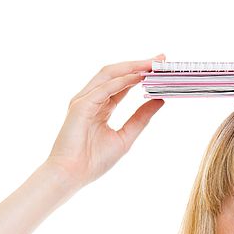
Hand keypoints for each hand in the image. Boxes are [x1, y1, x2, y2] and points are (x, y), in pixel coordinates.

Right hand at [46, 54, 165, 188]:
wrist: (72, 175)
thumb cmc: (94, 161)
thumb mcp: (126, 136)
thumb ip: (141, 118)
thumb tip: (160, 100)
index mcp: (101, 107)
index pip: (123, 84)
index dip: (141, 73)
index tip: (160, 66)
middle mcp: (91, 99)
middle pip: (116, 74)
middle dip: (138, 64)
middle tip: (161, 58)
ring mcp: (84, 100)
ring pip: (109, 75)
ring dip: (132, 67)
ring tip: (152, 64)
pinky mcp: (80, 105)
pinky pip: (104, 88)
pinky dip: (122, 81)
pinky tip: (138, 77)